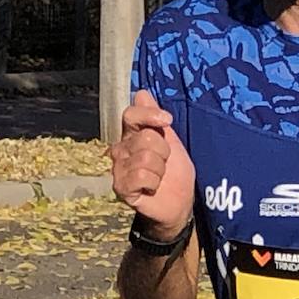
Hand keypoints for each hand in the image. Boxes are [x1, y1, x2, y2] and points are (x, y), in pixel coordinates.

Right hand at [110, 90, 194, 236]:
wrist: (178, 205)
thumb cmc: (174, 174)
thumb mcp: (172, 142)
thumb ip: (156, 119)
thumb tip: (141, 93)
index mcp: (132, 136)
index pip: (131, 115)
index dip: (149, 115)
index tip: (167, 121)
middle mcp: (121, 150)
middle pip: (146, 137)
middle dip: (164, 151)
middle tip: (164, 163)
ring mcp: (119, 169)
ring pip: (145, 158)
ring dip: (160, 170)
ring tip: (158, 177)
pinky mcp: (121, 188)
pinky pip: (141, 176)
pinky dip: (153, 183)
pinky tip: (151, 188)